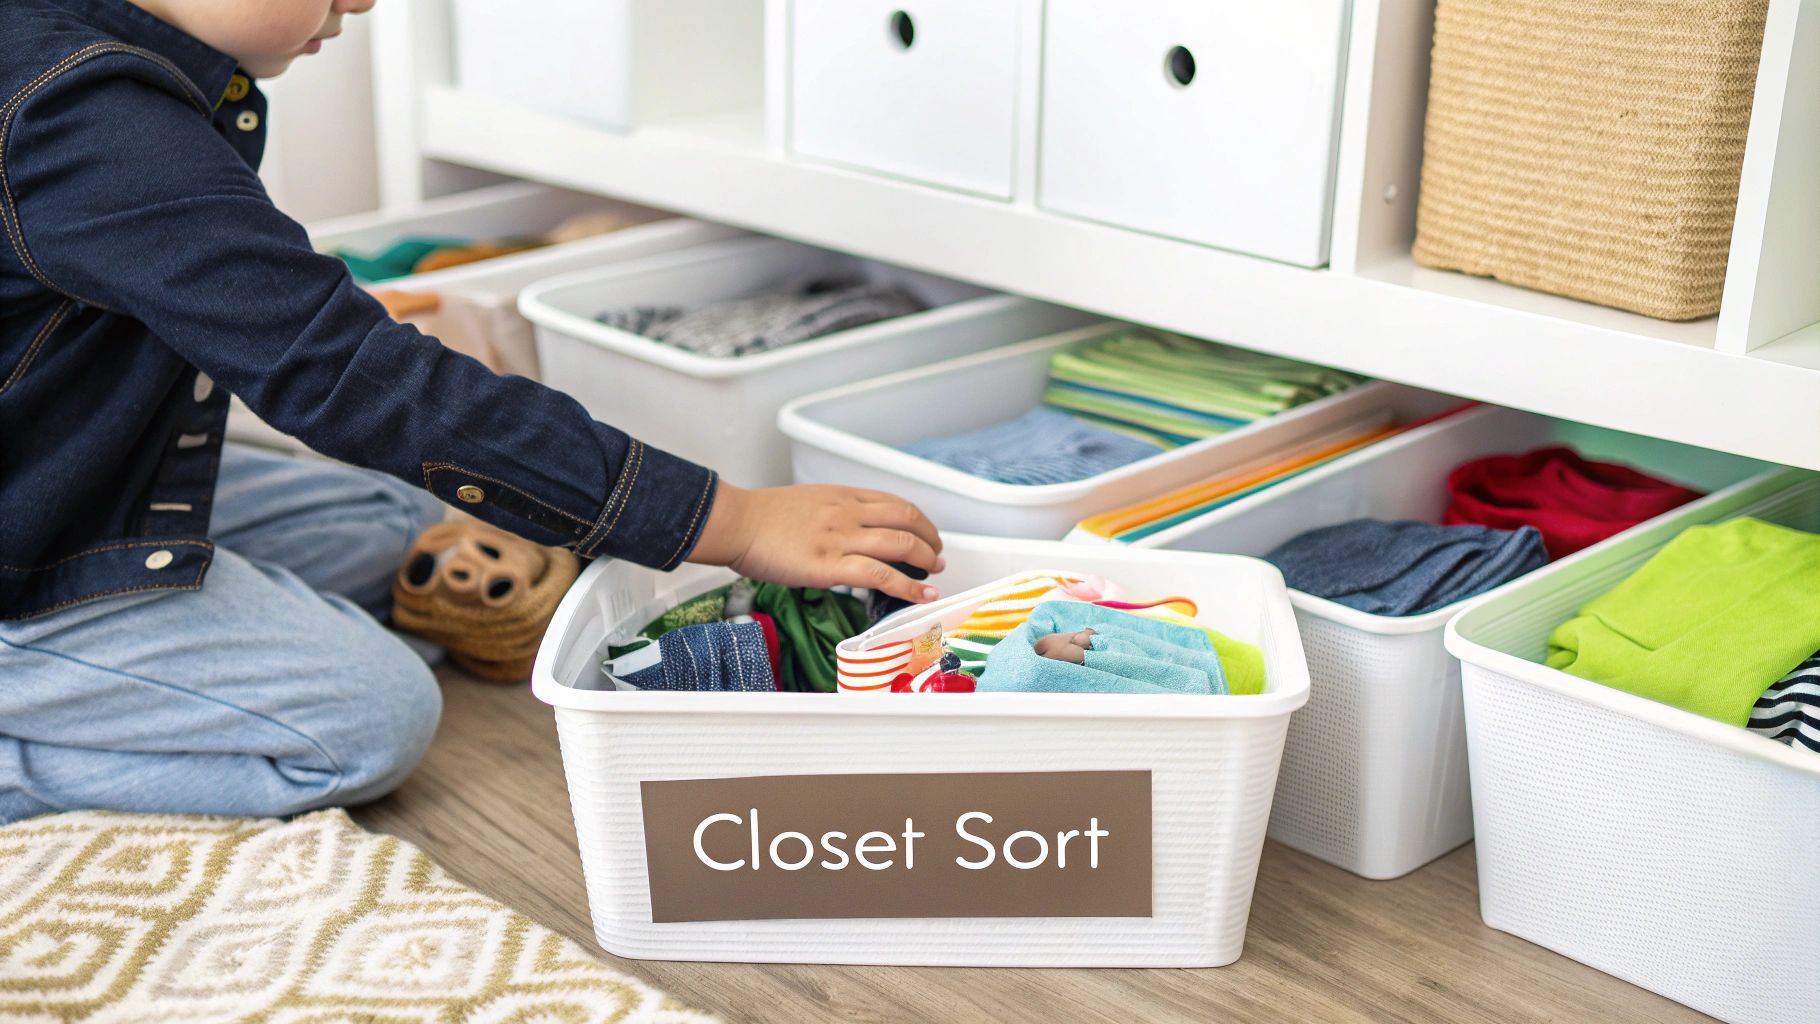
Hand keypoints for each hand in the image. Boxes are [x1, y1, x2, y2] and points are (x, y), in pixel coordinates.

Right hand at [689, 481, 944, 603]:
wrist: (736, 522)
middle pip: (907, 520)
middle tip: (937, 554)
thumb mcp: (806, 502)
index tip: (925, 532)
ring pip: (902, 545)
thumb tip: (847, 534)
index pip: (894, 503)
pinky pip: (881, 575)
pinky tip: (921, 594)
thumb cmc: (760, 517)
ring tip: (935, 574)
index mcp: (842, 495)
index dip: (918, 520)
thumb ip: (832, 514)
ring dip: (927, 561)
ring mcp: (842, 538)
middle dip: (930, 539)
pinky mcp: (831, 566)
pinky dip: (909, 586)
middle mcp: (848, 512)